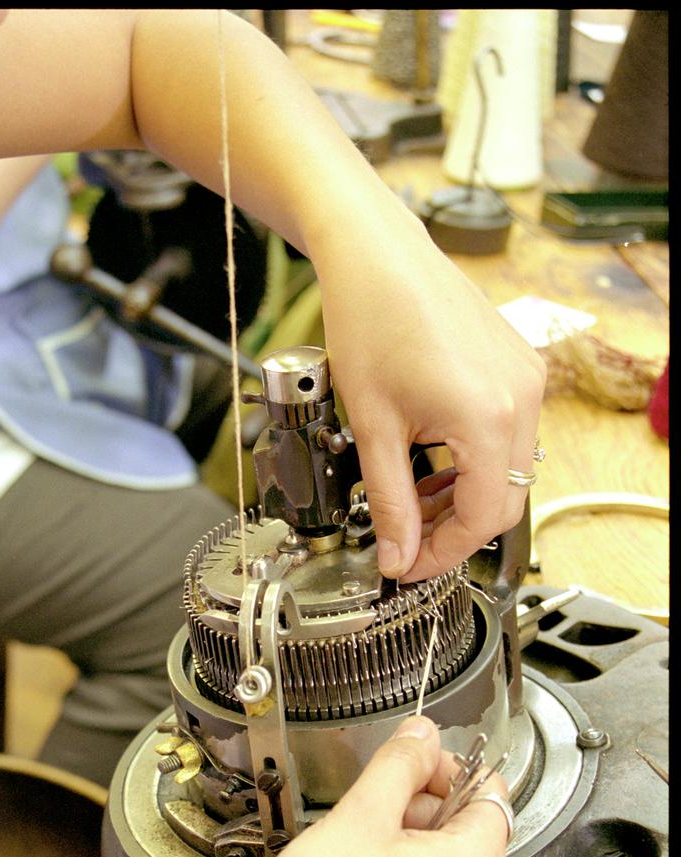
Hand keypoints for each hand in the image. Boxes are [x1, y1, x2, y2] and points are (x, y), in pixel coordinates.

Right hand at [213, 716, 509, 856]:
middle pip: (470, 828)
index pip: (489, 791)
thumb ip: (400, 762)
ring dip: (411, 840)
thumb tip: (424, 734)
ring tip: (359, 848)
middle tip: (371, 808)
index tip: (407, 763)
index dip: (445, 767)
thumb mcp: (360, 814)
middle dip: (423, 805)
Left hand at [312, 196, 545, 581]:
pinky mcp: (519, 366)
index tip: (406, 564)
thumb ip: (390, 501)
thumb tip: (397, 555)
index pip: (484, 518)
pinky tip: (431, 462)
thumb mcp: (371, 427)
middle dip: (452, 528)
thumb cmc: (369, 320)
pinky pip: (507, 435)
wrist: (377, 254)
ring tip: (410, 500)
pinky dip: (471, 460)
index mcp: (488, 417)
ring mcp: (526, 379)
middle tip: (405, 540)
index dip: (443, 552)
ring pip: (507, 470)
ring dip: (461, 495)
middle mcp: (522, 398)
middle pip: (503, 498)